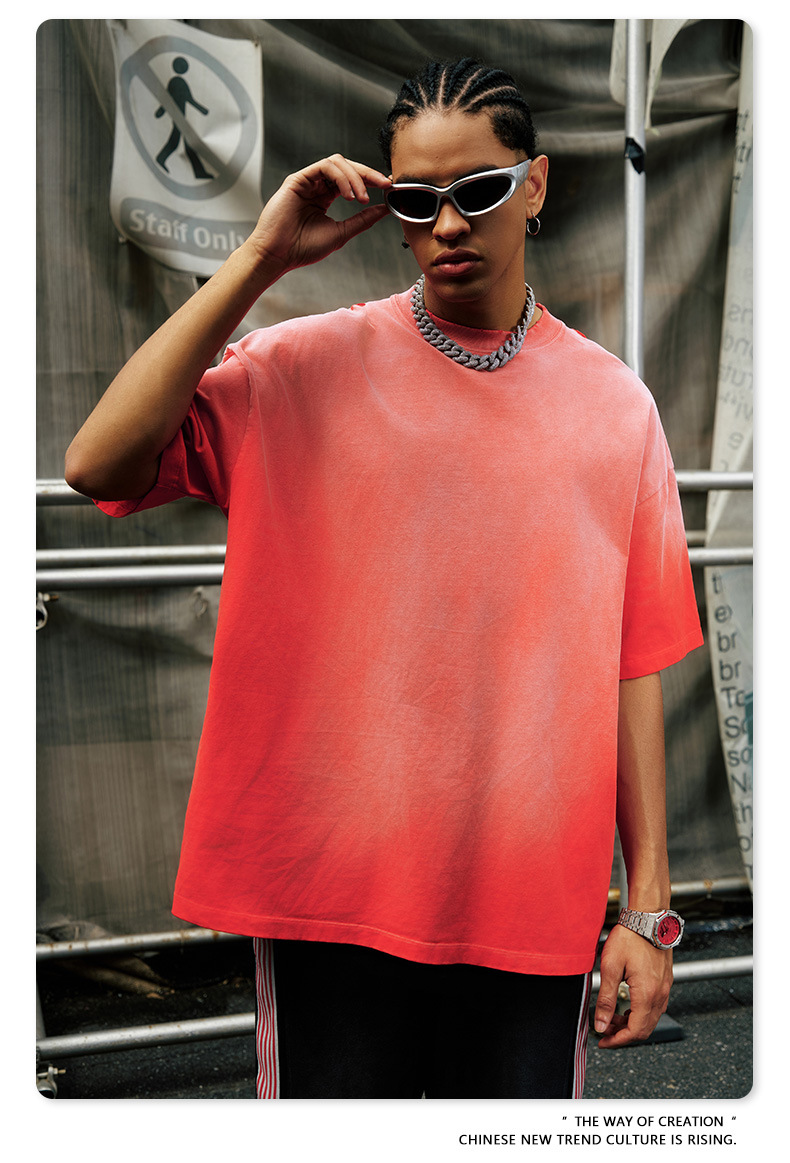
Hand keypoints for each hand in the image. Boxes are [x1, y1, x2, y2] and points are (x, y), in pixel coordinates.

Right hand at [247, 154, 391, 275]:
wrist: (278, 255)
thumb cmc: (303, 248)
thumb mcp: (341, 233)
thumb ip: (362, 219)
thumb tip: (385, 208)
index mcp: (326, 196)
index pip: (352, 179)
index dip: (371, 180)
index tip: (389, 187)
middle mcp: (317, 186)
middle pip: (347, 166)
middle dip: (368, 174)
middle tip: (384, 184)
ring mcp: (307, 181)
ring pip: (338, 163)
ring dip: (355, 178)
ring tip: (361, 198)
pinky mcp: (298, 179)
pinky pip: (324, 166)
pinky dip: (341, 177)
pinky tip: (348, 195)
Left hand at [593, 923, 672, 1047]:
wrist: (648, 918)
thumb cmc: (629, 937)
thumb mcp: (610, 968)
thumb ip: (605, 999)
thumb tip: (600, 1024)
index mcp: (647, 994)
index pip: (634, 1031)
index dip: (617, 1040)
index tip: (602, 1041)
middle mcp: (660, 994)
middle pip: (644, 1029)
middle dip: (622, 1034)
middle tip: (603, 1029)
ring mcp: (665, 988)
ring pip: (650, 1019)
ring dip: (631, 1023)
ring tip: (611, 1016)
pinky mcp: (665, 981)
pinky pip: (655, 1007)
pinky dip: (640, 1012)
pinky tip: (626, 1005)